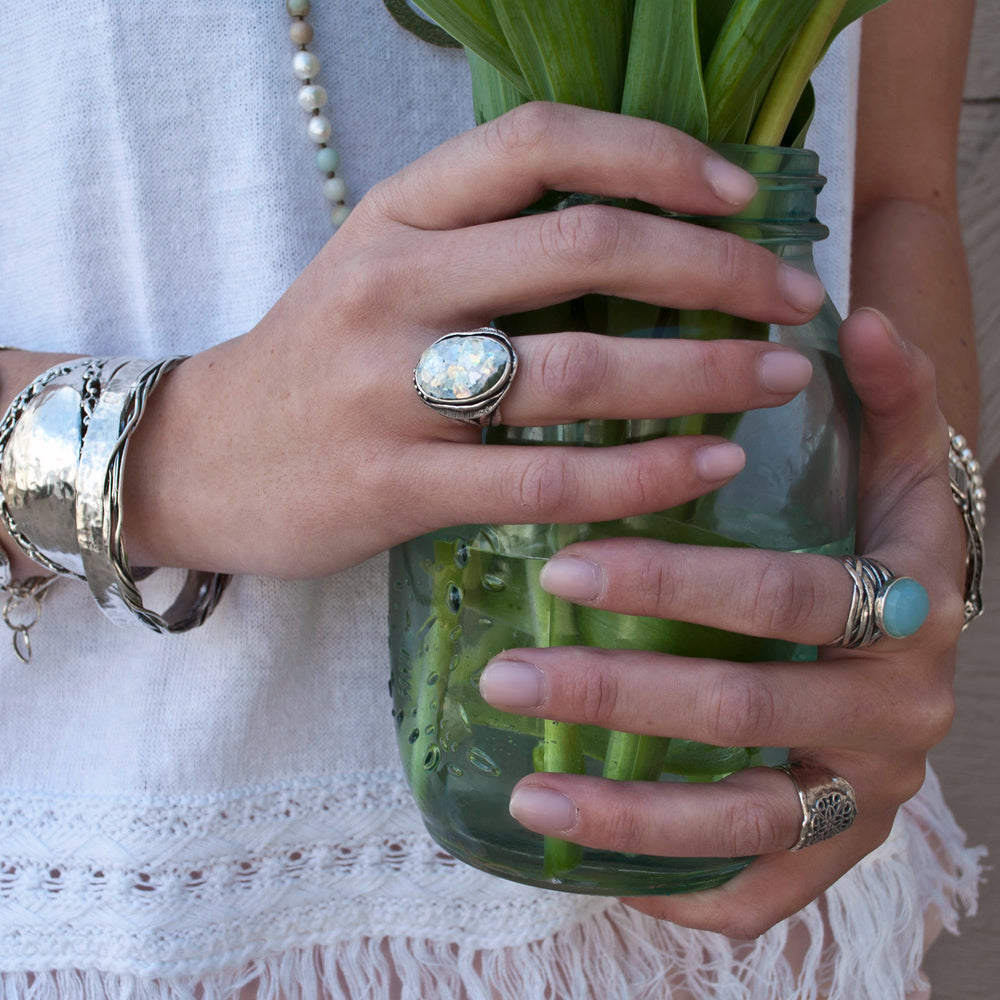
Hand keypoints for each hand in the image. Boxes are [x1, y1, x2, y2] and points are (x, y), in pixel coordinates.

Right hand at [118, 102, 823, 578]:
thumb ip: (485, 246)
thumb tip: (640, 239)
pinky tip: (710, 465)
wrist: (202, 459)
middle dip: (715, 268)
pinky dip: (642, 473)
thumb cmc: (313, 363)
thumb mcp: (379, 270)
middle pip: (586, 248)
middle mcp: (393, 286)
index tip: (744, 193)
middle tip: (795, 297)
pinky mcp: (396, 486)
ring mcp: (390, 389)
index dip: (658, 155)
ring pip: (578, 367)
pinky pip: (545, 479)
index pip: (541, 143)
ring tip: (778, 379)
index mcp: (396, 215)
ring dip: (700, 371)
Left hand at [478, 307, 964, 937]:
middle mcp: (901, 708)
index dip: (679, 582)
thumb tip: (861, 321)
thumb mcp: (897, 467)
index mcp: (914, 604)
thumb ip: (888, 397)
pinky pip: (757, 890)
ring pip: (747, 818)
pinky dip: (675, 884)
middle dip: (622, 693)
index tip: (566, 566)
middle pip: (750, 707)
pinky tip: (591, 860)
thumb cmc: (879, 542)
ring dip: (629, 812)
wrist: (915, 642)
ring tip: (527, 793)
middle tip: (510, 675)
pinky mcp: (836, 851)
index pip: (788, 595)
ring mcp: (869, 791)